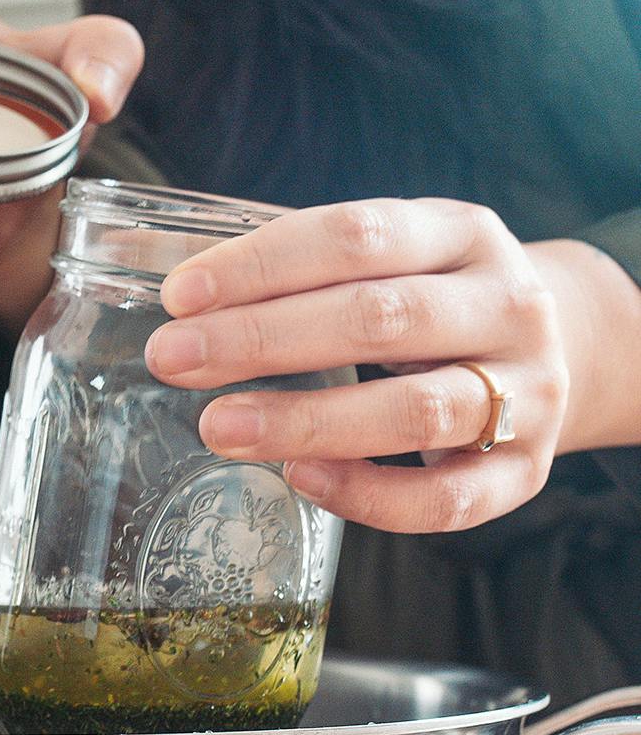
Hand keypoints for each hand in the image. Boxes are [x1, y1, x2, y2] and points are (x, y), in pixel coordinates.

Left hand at [145, 197, 640, 532]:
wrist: (563, 350)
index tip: (179, 297)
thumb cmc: (439, 302)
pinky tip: (300, 478)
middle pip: (379, 319)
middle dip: (262, 338)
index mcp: (461, 233)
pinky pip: (446, 500)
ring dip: (306, 421)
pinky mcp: (523, 472)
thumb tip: (184, 294)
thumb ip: (309, 271)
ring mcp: (526, 392)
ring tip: (218, 427)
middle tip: (171, 359)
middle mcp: (505, 306)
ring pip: (415, 410)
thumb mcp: (397, 259)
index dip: (261, 264)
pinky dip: (368, 494)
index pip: (356, 236)